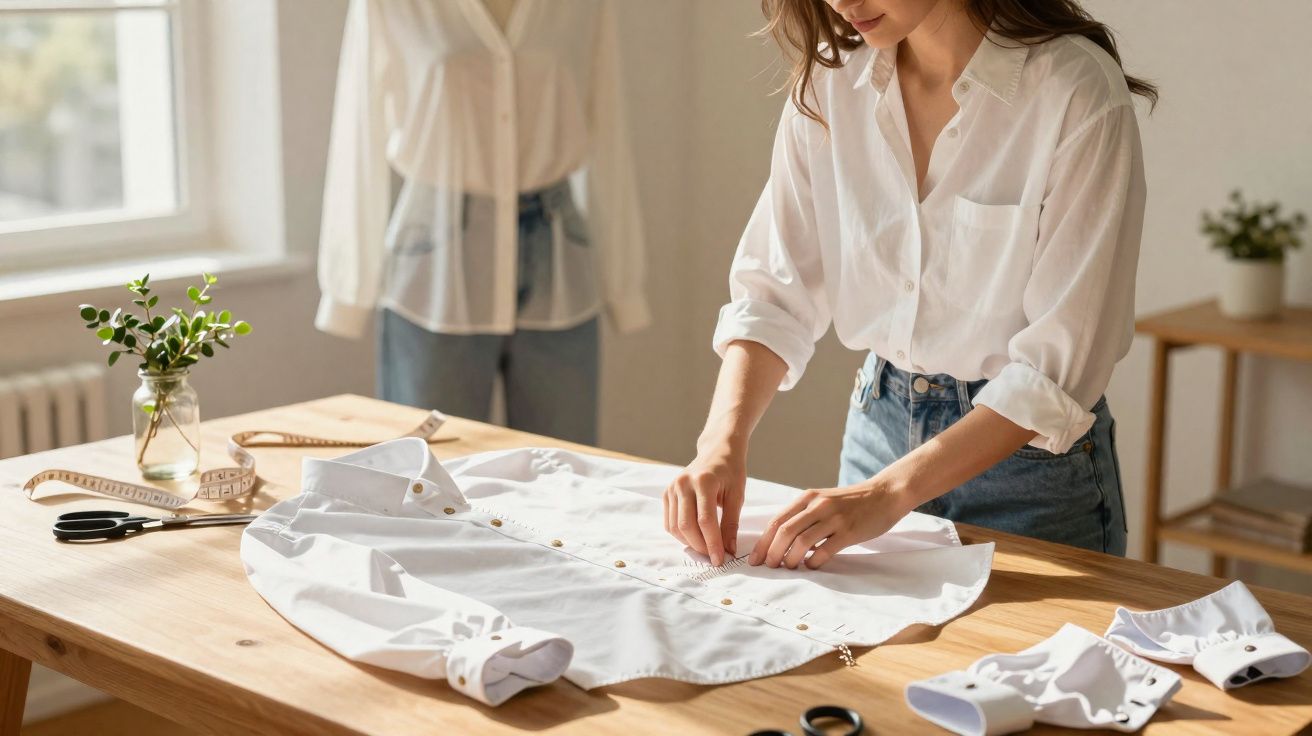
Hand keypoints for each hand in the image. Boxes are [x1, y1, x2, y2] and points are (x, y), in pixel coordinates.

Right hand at [663, 446, 745, 565]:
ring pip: (675, 527)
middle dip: (700, 546)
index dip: (713, 543)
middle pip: (687, 525)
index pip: (706, 520)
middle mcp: (683, 483)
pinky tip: (695, 537)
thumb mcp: (737, 495)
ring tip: (706, 548)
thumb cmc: (730, 472)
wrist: (716, 452)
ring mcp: (672, 488)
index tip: (720, 559)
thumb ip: (731, 523)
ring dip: (690, 543)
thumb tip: (729, 550)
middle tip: (713, 557)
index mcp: (704, 481)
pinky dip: (681, 535)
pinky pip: (670, 522)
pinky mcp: (667, 493)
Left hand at [748, 479, 913, 569]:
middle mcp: (818, 505)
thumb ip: (804, 516)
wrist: (885, 494)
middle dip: (772, 552)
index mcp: (808, 497)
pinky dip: (814, 561)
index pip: (777, 521)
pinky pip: (825, 549)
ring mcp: (834, 518)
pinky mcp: (849, 531)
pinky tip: (812, 566)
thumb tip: (782, 542)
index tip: (755, 559)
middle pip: (785, 531)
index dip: (763, 542)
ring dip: (790, 558)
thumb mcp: (823, 501)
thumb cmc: (851, 502)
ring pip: (802, 541)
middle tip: (768, 567)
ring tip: (788, 568)